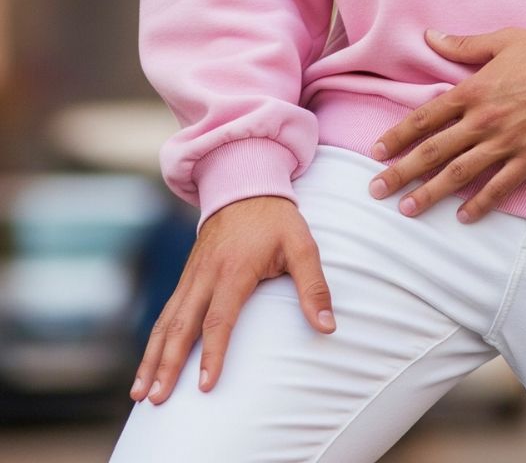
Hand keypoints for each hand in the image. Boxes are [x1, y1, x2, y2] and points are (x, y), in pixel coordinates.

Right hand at [129, 195, 334, 402]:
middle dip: (165, 365)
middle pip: (180, 326)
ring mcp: (191, 276)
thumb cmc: (276, 219)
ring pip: (166, 322)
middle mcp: (206, 275)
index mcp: (234, 270)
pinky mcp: (186, 277)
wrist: (243, 184)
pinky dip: (154, 341)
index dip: (212, 354)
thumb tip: (328, 326)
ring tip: (139, 394)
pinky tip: (147, 365)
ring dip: (151, 358)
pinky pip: (166, 312)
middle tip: (154, 400)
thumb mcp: (302, 245)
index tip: (205, 386)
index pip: (219, 319)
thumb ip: (314, 285)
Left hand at [366, 27, 525, 222]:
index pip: (425, 117)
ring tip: (407, 209)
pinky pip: (500, 187)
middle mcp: (484, 120)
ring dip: (430, 193)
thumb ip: (463, 45)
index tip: (376, 152)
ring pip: (460, 174)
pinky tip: (463, 217)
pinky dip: (480, 204)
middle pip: (434, 150)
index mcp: (473, 90)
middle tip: (376, 190)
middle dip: (401, 172)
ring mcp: (507, 142)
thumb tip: (430, 36)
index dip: (398, 136)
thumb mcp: (502, 41)